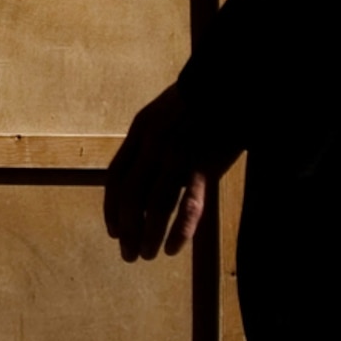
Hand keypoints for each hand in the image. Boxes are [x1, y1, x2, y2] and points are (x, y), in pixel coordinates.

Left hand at [104, 83, 236, 262]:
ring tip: (147, 255)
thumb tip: (138, 175)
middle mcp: (154, 145)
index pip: (115, 178)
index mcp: (140, 131)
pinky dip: (179, 231)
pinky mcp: (204, 166)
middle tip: (127, 253)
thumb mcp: (160, 113)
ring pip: (155, 206)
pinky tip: (174, 248)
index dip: (111, 208)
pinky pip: (188, 206)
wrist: (229, 85)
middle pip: (131, 196)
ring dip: (148, 236)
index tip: (113, 231)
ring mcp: (178, 156)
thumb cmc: (198, 100)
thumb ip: (147, 141)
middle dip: (126, 229)